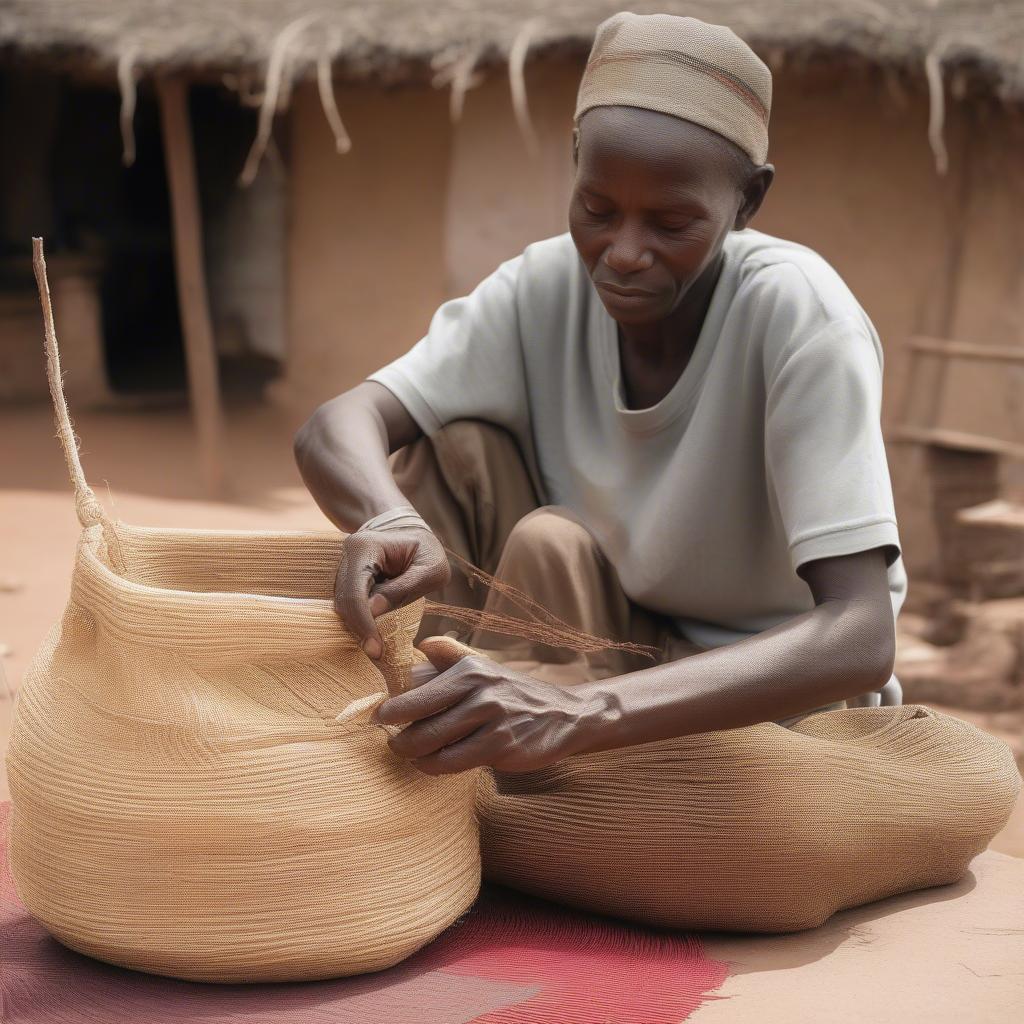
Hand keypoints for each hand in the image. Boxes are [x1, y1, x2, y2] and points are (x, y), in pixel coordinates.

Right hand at [335, 526, 449, 658]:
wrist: (410, 533)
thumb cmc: (425, 550)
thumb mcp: (430, 568)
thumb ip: (405, 588)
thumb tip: (374, 612)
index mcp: (366, 547)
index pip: (356, 592)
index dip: (363, 623)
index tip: (376, 649)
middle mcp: (348, 554)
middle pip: (344, 601)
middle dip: (359, 630)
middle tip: (377, 653)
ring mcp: (343, 566)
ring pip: (343, 605)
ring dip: (359, 626)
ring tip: (378, 644)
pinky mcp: (346, 578)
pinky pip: (348, 604)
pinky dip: (360, 619)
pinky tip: (374, 632)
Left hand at [375, 637, 610, 774]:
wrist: (564, 714)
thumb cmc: (512, 692)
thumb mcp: (484, 666)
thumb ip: (450, 654)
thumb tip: (419, 644)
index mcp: (469, 669)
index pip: (417, 691)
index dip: (390, 708)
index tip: (377, 717)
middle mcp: (480, 691)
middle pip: (419, 719)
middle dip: (396, 736)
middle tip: (389, 741)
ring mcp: (492, 720)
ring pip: (434, 745)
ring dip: (413, 755)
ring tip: (409, 754)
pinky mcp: (502, 747)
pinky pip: (454, 763)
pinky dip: (435, 767)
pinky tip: (432, 764)